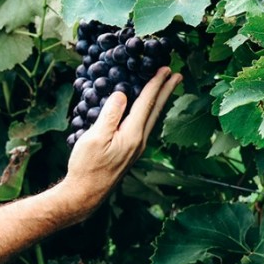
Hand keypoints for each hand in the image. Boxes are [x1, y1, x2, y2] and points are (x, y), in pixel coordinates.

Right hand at [60, 67, 182, 212]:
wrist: (85, 194)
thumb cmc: (87, 166)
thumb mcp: (94, 138)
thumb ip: (110, 115)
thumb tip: (121, 94)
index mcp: (132, 135)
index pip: (146, 103)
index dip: (155, 84)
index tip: (165, 69)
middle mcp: (139, 141)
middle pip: (155, 110)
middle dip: (166, 91)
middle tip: (177, 75)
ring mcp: (136, 148)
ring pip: (151, 119)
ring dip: (160, 101)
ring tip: (167, 89)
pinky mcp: (130, 152)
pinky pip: (144, 126)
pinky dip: (149, 112)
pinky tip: (146, 112)